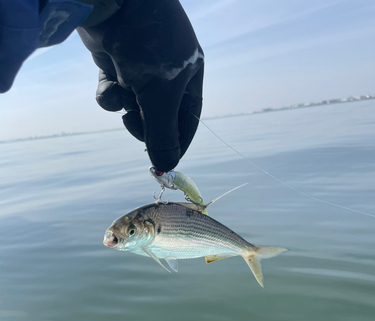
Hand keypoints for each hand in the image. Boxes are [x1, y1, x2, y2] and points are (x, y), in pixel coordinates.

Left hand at [77, 0, 203, 171]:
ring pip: (134, 107)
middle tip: (135, 127)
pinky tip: (110, 85)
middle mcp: (167, 74)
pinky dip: (110, 95)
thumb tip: (167, 167)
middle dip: (146, 125)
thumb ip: (163, 134)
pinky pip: (115, 93)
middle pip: (159, 116)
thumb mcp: (160, 95)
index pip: (188, 118)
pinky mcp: (115, 65)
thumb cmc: (149, 44)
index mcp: (188, 76)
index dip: (178, 142)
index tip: (166, 163)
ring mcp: (140, 69)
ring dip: (126, 108)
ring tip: (125, 96)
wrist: (113, 1)